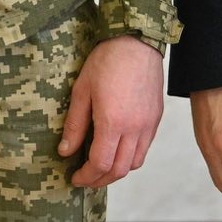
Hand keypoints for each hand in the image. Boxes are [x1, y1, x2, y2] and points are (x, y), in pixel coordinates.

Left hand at [59, 36, 164, 188]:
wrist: (136, 42)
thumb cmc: (106, 61)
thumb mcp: (82, 91)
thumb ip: (74, 125)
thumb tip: (65, 152)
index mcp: (113, 122)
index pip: (100, 164)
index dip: (86, 176)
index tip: (75, 177)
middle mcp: (134, 128)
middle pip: (119, 170)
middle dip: (100, 180)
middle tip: (85, 178)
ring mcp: (148, 124)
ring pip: (135, 163)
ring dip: (116, 171)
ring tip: (101, 167)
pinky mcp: (156, 118)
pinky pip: (145, 148)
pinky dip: (130, 157)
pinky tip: (117, 149)